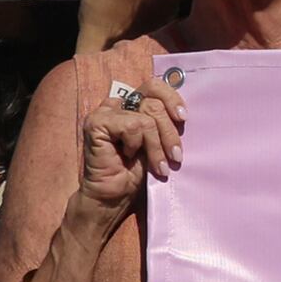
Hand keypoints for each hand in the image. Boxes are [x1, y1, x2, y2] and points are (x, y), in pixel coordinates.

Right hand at [75, 70, 186, 218]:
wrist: (114, 195)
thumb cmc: (138, 171)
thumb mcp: (158, 142)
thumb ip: (165, 123)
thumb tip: (184, 112)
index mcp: (133, 105)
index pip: (154, 86)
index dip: (172, 98)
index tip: (183, 118)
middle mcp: (118, 104)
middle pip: (154, 103)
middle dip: (170, 133)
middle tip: (176, 156)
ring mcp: (105, 112)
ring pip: (146, 117)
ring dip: (156, 146)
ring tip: (158, 166)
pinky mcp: (96, 122)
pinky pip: (132, 126)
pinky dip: (136, 144)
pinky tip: (128, 156)